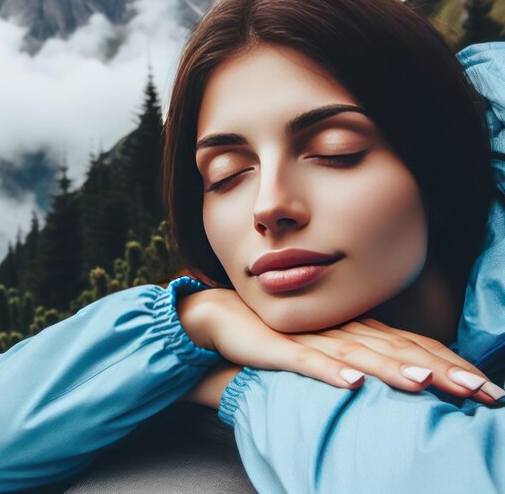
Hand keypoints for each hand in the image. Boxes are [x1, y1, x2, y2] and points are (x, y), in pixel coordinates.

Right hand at [177, 287, 499, 404]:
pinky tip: (351, 384)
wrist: (229, 318)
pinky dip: (330, 372)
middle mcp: (341, 330)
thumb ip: (360, 357)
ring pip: (358, 355)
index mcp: (356, 330)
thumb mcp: (327, 347)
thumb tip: (401, 375)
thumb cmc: (282, 336)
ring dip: (392, 369)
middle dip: (441, 369)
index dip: (449, 362)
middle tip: (482, 390)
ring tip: (426, 384)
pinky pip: (307, 362)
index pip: (411, 344)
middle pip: (397, 349)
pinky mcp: (280, 349)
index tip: (487, 387)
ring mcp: (311, 339)